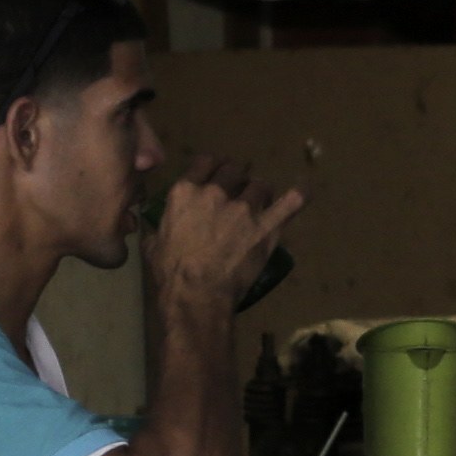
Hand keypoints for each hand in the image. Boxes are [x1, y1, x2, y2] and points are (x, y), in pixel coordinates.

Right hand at [144, 159, 304, 314]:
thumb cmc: (170, 272)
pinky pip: (290, 204)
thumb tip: (158, 225)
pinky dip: (298, 196)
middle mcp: (216, 193)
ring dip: (259, 192)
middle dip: (236, 178)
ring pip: (260, 185)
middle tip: (238, 191)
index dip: (214, 166)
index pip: (205, 162)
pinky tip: (302, 192)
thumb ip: (159, 226)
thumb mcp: (153, 243)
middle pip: (234, 170)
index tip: (218, 173)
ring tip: (259, 203)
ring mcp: (244, 209)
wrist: (197, 293)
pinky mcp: (266, 227)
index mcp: (185, 192)